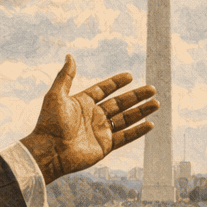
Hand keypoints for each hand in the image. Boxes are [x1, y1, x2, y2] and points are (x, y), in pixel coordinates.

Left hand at [19, 55, 157, 182]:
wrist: (49, 151)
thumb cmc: (50, 123)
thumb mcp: (56, 95)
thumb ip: (66, 76)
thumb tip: (69, 55)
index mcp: (82, 103)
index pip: (103, 90)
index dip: (116, 83)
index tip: (130, 76)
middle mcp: (93, 116)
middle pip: (119, 103)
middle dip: (136, 96)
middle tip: (152, 89)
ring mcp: (100, 131)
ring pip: (126, 119)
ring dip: (141, 111)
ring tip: (156, 103)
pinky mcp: (105, 146)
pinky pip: (125, 137)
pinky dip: (137, 131)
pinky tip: (149, 124)